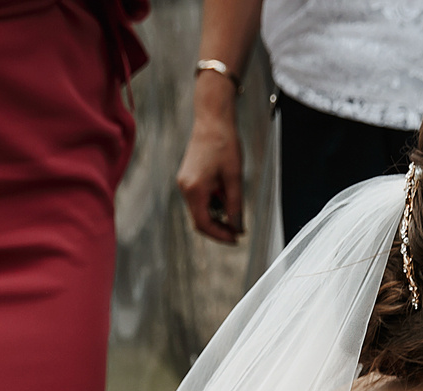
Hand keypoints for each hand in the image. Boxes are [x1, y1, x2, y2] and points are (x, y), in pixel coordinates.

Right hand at [177, 82, 244, 242]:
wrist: (212, 120)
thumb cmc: (224, 143)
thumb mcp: (234, 177)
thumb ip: (235, 205)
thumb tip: (237, 226)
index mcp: (194, 189)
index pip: (204, 224)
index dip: (220, 235)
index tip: (235, 238)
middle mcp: (185, 187)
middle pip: (200, 220)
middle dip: (219, 227)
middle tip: (237, 230)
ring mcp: (184, 182)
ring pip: (199, 210)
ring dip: (217, 214)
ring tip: (234, 208)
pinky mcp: (187, 178)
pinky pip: (199, 198)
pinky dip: (212, 203)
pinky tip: (225, 196)